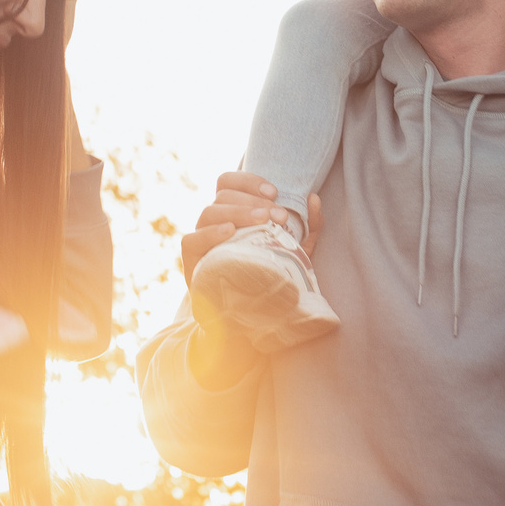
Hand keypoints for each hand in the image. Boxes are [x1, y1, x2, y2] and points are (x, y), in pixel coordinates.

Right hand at [179, 172, 319, 387]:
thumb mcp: (294, 252)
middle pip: (221, 196)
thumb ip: (308, 227)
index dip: (249, 181)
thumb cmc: (270, 280)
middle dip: (251, 200)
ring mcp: (202, 244)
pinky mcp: (193, 265)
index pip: (229, 183)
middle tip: (277, 213)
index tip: (275, 192)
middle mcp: (213, 225)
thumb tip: (314, 199)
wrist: (252, 324)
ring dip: (237, 212)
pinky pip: (190, 241)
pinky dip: (209, 233)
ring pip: (208, 212)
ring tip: (262, 220)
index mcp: (233, 215)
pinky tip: (229, 231)